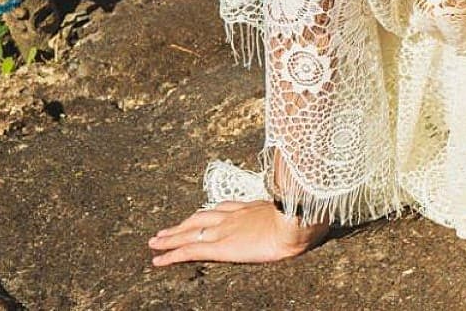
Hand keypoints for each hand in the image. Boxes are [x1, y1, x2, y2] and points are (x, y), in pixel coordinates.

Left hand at [149, 199, 328, 265]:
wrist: (298, 220)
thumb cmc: (306, 215)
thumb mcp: (300, 209)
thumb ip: (295, 207)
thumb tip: (310, 205)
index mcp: (253, 208)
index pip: (224, 208)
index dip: (208, 213)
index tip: (198, 216)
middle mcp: (234, 216)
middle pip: (200, 217)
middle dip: (182, 224)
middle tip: (165, 230)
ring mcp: (224, 230)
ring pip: (188, 232)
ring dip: (170, 237)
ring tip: (155, 241)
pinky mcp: (219, 247)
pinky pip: (188, 251)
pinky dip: (170, 255)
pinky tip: (157, 260)